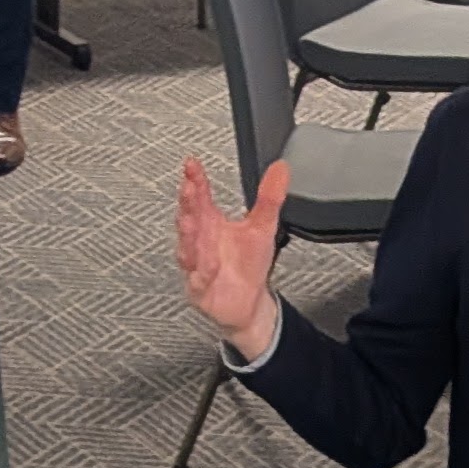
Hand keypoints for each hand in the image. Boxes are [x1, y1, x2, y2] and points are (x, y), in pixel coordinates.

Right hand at [175, 156, 284, 358]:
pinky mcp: (200, 287)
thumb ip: (269, 198)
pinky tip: (208, 264)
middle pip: (189, 218)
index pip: (200, 196)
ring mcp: (197, 263)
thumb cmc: (248, 265)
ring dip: (189, 236)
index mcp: (211, 222)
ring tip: (192, 222)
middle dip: (188, 204)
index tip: (192, 165)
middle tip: (189, 188)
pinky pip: (198, 279)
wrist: (248, 302)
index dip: (195, 179)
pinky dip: (202, 271)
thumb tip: (280, 170)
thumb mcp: (263, 227)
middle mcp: (200, 240)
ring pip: (188, 248)